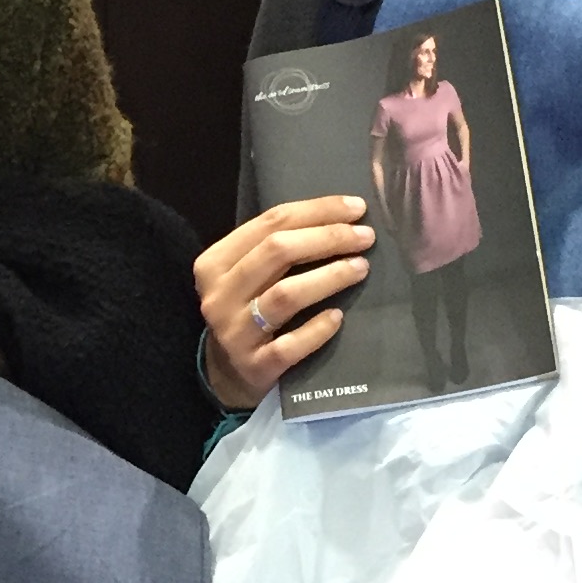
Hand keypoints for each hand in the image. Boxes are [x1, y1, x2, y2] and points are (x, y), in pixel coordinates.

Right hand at [194, 196, 375, 412]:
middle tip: (365, 237)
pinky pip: (289, 345)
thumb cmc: (249, 311)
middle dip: (327, 238)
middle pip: (277, 251)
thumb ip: (277, 249)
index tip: (357, 208)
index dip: (317, 210)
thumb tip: (342, 218)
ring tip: (361, 268)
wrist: (228, 374)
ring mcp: (234, 333)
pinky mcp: (254, 366)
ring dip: (328, 277)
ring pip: (285, 295)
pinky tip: (338, 317)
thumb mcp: (249, 274)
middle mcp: (219, 295)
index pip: (269, 221)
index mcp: (215, 262)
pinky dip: (317, 329)